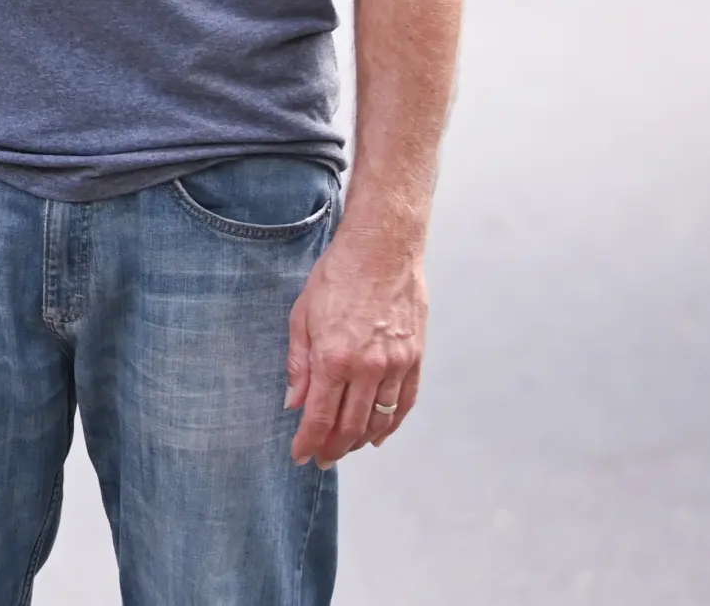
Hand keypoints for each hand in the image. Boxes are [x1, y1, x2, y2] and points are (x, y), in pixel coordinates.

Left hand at [285, 229, 427, 467]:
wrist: (382, 250)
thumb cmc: (336, 276)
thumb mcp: (302, 316)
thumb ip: (298, 363)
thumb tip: (293, 401)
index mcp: (334, 358)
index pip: (320, 417)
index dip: (309, 442)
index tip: (300, 456)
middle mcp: (368, 368)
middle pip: (350, 426)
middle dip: (333, 448)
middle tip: (322, 459)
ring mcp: (396, 365)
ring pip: (379, 420)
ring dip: (360, 441)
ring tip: (345, 448)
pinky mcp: (415, 358)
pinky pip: (404, 403)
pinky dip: (391, 425)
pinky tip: (379, 435)